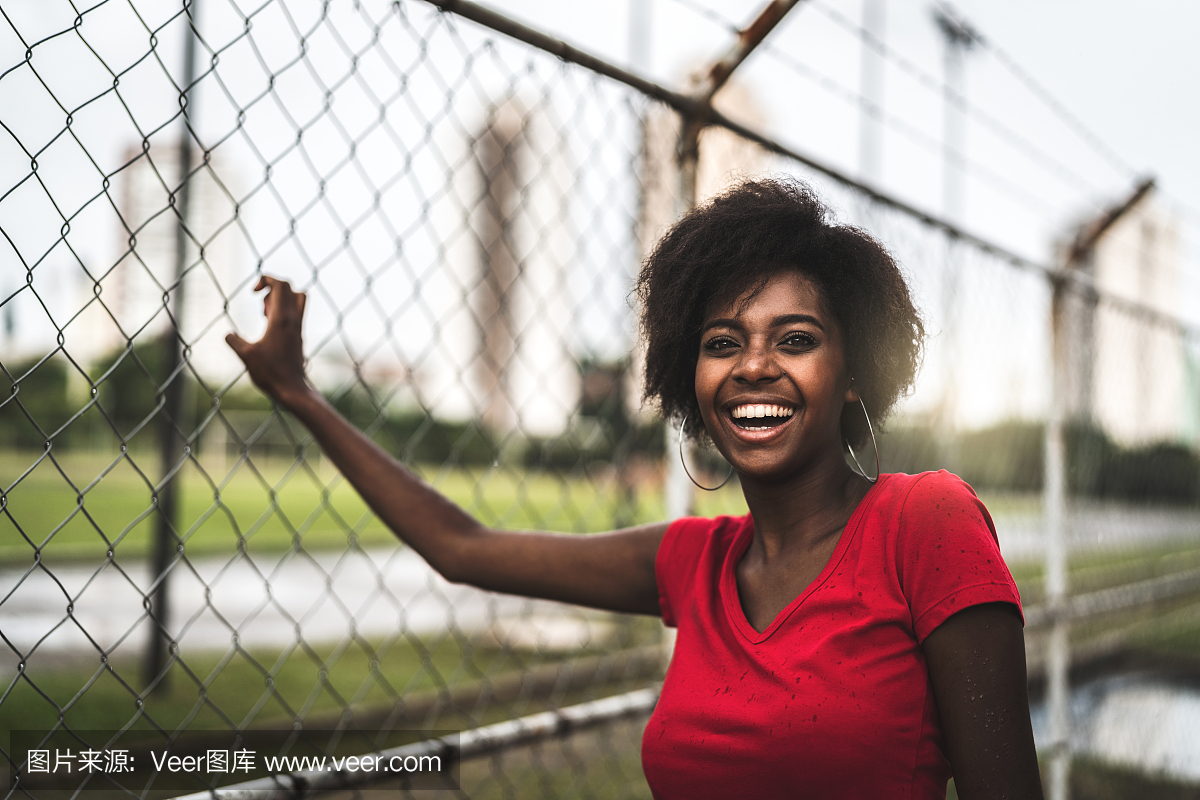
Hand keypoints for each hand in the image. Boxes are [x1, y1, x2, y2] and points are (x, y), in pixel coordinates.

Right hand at [225, 276, 310, 406]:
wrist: (293, 389)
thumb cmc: (271, 373)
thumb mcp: (246, 355)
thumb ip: (234, 341)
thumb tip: (228, 334)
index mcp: (282, 319)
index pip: (281, 285)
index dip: (266, 280)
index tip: (252, 292)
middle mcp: (293, 320)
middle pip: (290, 289)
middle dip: (272, 287)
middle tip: (259, 302)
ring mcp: (298, 328)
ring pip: (297, 300)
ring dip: (280, 299)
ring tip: (264, 314)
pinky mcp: (298, 337)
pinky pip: (294, 314)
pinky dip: (282, 312)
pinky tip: (268, 327)